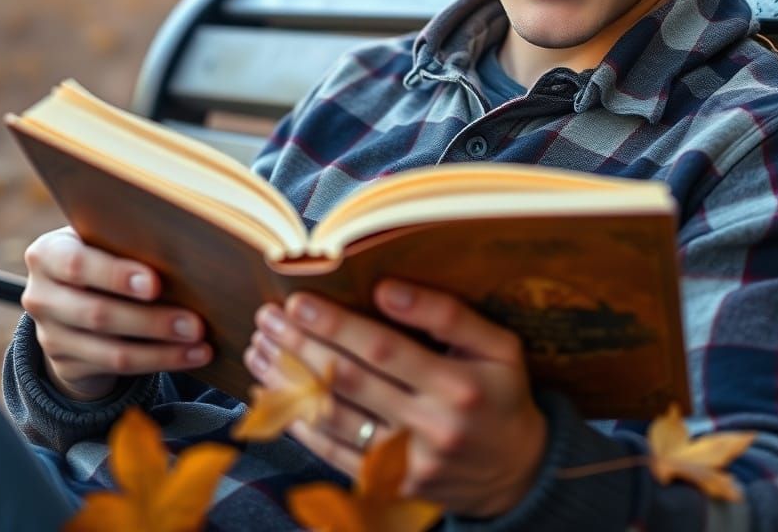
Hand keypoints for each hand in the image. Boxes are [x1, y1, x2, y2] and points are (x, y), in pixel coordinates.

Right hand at [22, 226, 211, 400]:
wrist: (70, 298)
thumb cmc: (103, 253)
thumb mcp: (104, 240)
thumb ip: (128, 242)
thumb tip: (187, 250)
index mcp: (48, 253)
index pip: (77, 264)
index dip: (115, 275)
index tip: (156, 284)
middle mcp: (41, 295)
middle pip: (98, 314)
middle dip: (152, 321)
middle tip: (195, 323)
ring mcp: (50, 335)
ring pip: (111, 350)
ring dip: (162, 350)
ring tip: (199, 344)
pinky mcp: (66, 365)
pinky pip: (116, 369)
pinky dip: (158, 361)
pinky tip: (190, 356)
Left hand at [244, 280, 546, 517]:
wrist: (517, 473)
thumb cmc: (502, 393)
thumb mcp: (497, 345)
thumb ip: (447, 313)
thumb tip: (386, 289)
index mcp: (456, 385)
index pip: (383, 350)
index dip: (337, 324)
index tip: (299, 300)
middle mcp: (429, 428)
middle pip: (349, 382)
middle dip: (301, 346)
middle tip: (267, 317)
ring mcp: (405, 464)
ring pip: (332, 419)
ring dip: (288, 382)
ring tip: (260, 348)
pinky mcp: (389, 488)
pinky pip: (332, 454)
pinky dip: (298, 423)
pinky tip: (273, 394)